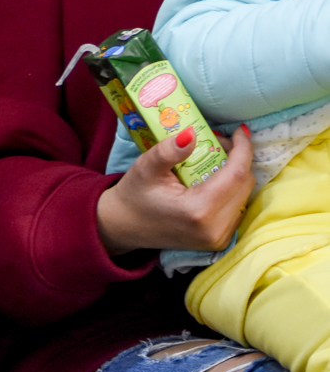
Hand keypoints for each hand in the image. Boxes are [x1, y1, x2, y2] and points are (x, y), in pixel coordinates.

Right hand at [96, 124, 254, 256]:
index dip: (243, 150)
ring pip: (244, 196)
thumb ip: (169, 151)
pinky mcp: (220, 241)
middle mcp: (215, 228)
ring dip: (235, 174)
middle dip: (238, 159)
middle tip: (217, 142)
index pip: (236, 175)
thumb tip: (192, 133)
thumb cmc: (135, 195)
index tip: (239, 131)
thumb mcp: (146, 167)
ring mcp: (220, 238)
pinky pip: (237, 208)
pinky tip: (213, 179)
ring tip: (214, 158)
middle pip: (244, 185)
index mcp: (199, 210)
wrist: (126, 226)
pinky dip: (231, 189)